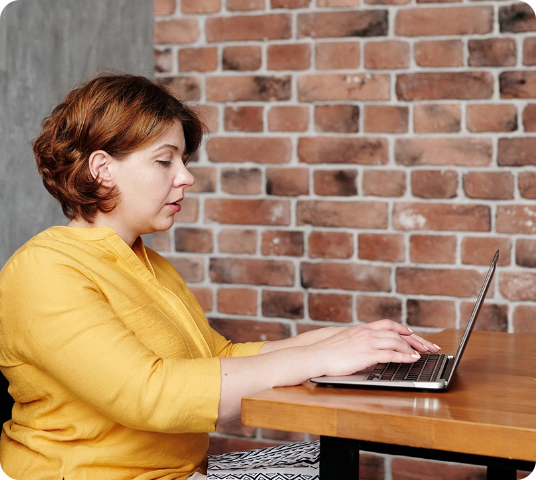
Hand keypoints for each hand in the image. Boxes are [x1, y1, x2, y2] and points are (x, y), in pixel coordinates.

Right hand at [310, 319, 440, 376]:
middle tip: (430, 346)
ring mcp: (367, 342)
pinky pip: (390, 354)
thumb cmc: (327, 352)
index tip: (414, 334)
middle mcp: (367, 332)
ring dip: (412, 348)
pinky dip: (404, 356)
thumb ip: (360, 343)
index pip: (389, 324)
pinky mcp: (367, 354)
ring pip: (396, 341)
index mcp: (362, 329)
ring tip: (423, 354)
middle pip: (398, 332)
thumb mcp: (346, 342)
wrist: (316, 355)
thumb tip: (370, 351)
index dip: (404, 329)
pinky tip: (413, 359)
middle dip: (416, 339)